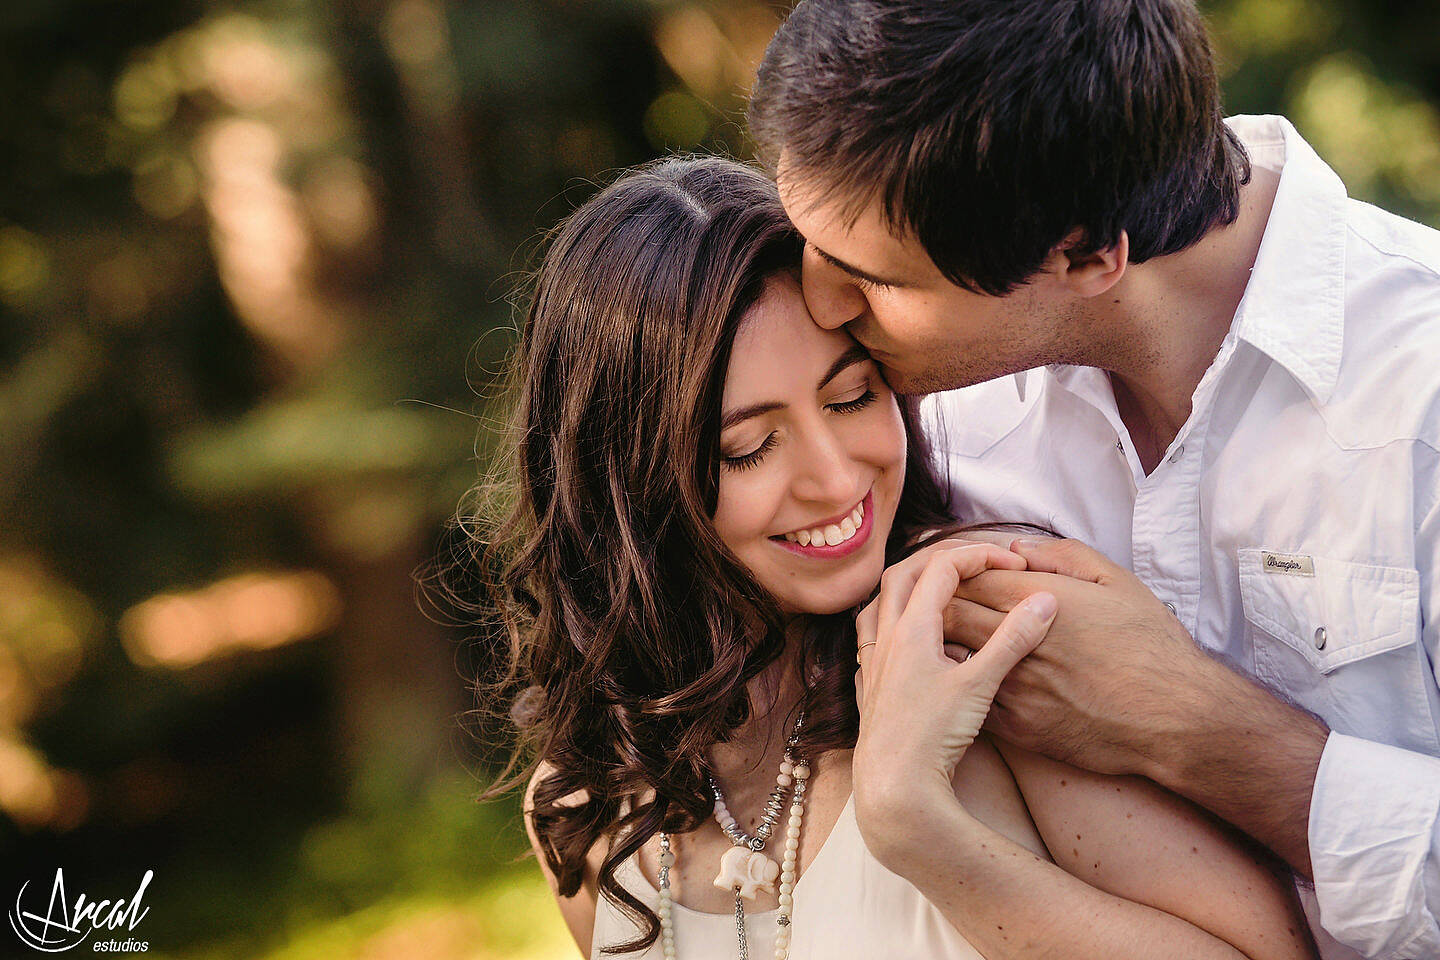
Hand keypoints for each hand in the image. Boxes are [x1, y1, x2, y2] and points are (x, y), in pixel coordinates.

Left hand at [852, 542, 1056, 856]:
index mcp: (911, 627)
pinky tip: (909, 634)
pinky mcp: (871, 684)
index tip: (1012, 564)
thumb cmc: (933, 736)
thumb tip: (1045, 600)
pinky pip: (873, 634)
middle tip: (975, 560)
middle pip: (903, 573)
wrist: (894, 785)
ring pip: (882, 602)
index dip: (979, 555)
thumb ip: (1013, 640)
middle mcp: (885, 637)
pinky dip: (893, 618)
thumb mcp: (981, 685)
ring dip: (910, 585)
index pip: (942, 566)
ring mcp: (873, 660)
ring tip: (938, 587)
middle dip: (940, 558)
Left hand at [942, 537, 1214, 776]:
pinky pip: (968, 698)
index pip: (970, 576)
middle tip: (946, 604)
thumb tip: (1016, 548)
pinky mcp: (1016, 725)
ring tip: (944, 638)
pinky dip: (960, 684)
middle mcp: (1019, 641)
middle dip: (942, 604)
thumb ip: (1062, 555)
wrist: (1175, 718)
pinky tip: (963, 679)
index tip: (968, 577)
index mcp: (1040, 600)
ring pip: (950, 657)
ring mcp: (1014, 686)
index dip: (960, 573)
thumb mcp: (1116, 581)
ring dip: (943, 644)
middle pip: (950, 613)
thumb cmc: (1151, 644)